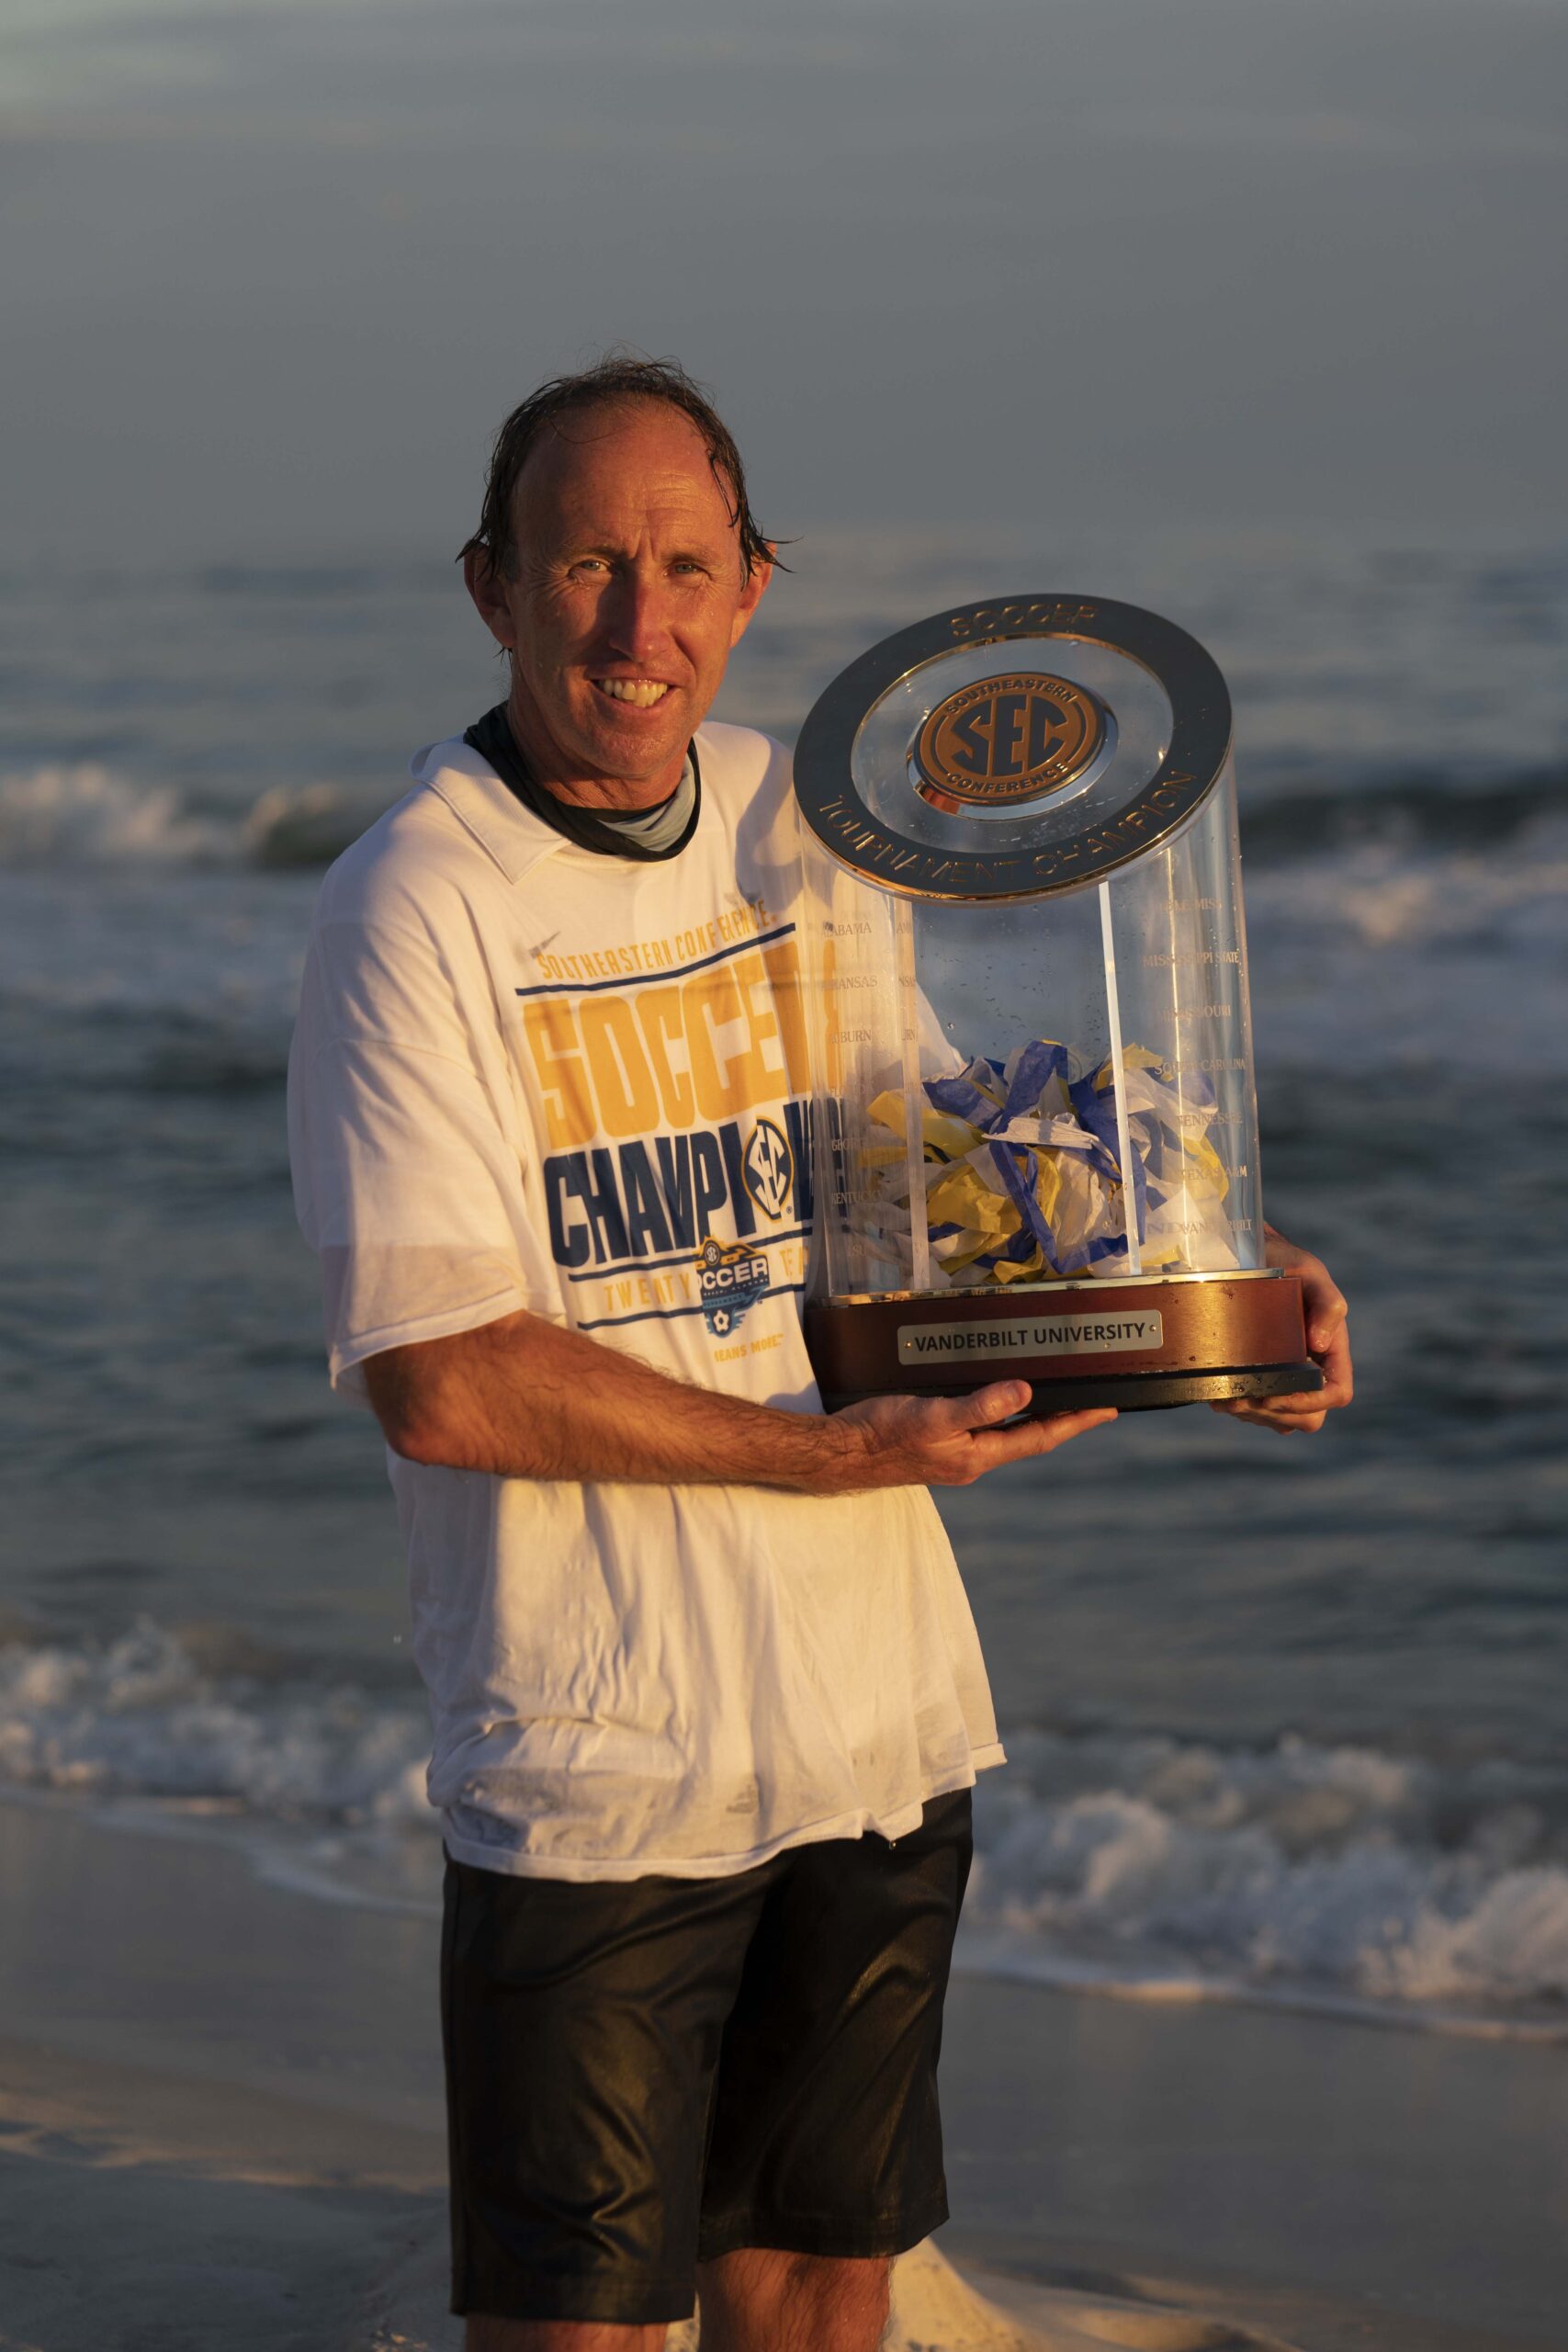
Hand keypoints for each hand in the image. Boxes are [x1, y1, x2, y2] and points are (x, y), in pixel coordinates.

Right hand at [825, 1382, 1116, 1491]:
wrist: (839, 1454)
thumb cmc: (882, 1434)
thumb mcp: (934, 1416)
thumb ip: (979, 1406)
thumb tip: (1026, 1393)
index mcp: (978, 1456)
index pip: (1040, 1436)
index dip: (1076, 1422)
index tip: (1108, 1409)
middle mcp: (972, 1460)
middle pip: (1029, 1437)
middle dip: (1063, 1420)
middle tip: (1094, 1400)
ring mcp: (955, 1456)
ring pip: (1007, 1434)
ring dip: (1035, 1417)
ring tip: (1059, 1397)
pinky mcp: (938, 1446)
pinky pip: (983, 1429)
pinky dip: (1002, 1414)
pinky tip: (999, 1400)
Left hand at [1211, 1226, 1352, 1434]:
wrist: (1246, 1258)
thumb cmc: (1285, 1264)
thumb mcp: (1310, 1273)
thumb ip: (1327, 1303)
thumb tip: (1319, 1344)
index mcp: (1330, 1349)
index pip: (1336, 1393)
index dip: (1312, 1400)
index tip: (1281, 1390)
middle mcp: (1310, 1369)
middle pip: (1309, 1417)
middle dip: (1276, 1411)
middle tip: (1243, 1395)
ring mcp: (1285, 1379)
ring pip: (1279, 1420)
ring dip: (1253, 1413)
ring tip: (1226, 1395)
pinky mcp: (1258, 1382)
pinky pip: (1256, 1413)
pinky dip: (1237, 1408)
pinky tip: (1218, 1394)